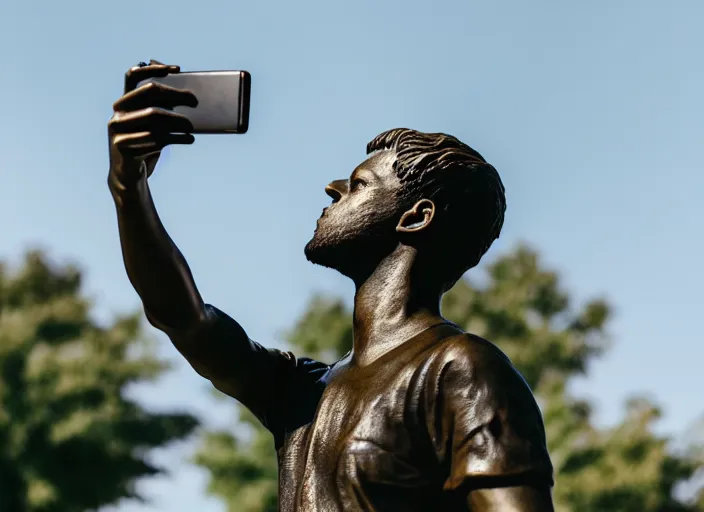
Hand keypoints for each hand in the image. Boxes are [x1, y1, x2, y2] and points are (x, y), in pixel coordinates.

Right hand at [108, 59, 197, 183]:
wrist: (129, 175)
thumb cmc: (146, 145)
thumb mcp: (154, 124)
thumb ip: (162, 107)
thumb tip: (188, 93)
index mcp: (124, 102)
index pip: (133, 76)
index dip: (153, 68)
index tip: (177, 70)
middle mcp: (118, 113)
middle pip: (148, 92)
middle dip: (175, 93)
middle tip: (195, 101)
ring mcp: (118, 130)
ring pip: (154, 117)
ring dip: (178, 120)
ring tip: (192, 126)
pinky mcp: (123, 147)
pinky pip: (154, 139)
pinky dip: (177, 138)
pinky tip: (189, 139)